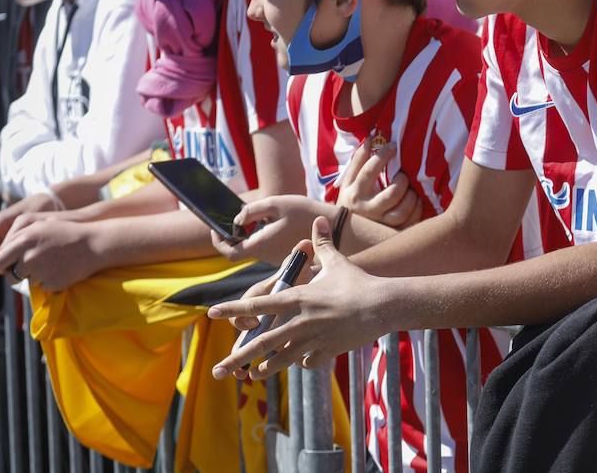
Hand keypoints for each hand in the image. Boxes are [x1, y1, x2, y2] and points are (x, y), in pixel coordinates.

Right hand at [0, 192, 57, 269]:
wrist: (49, 199)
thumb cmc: (42, 207)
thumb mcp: (33, 220)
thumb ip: (21, 235)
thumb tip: (11, 252)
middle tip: (7, 276)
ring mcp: (2, 229)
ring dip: (2, 261)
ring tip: (13, 273)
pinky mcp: (8, 232)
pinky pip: (3, 247)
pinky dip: (8, 257)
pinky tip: (18, 265)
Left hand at [0, 218, 100, 290]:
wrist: (94, 243)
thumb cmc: (68, 231)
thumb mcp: (41, 225)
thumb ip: (18, 237)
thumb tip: (0, 253)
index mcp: (23, 240)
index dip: (2, 264)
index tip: (8, 266)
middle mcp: (28, 257)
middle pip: (9, 274)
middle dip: (13, 275)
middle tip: (21, 273)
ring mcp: (39, 271)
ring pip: (26, 280)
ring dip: (34, 276)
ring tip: (52, 264)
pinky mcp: (50, 283)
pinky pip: (42, 287)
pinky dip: (49, 281)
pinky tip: (61, 270)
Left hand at [209, 215, 390, 379]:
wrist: (384, 305)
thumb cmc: (358, 281)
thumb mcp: (336, 262)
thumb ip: (321, 244)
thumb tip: (317, 221)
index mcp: (298, 298)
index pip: (257, 305)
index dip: (233, 309)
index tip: (212, 312)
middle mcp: (300, 321)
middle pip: (261, 343)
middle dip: (237, 358)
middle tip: (218, 370)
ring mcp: (313, 340)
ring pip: (280, 359)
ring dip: (264, 367)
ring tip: (252, 374)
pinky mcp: (327, 351)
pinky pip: (308, 361)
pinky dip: (302, 362)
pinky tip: (300, 362)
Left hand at [211, 195, 335, 264]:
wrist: (336, 230)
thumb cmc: (306, 214)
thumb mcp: (277, 204)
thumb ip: (252, 211)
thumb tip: (237, 220)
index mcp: (261, 246)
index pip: (229, 253)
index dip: (218, 241)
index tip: (217, 227)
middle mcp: (266, 257)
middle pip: (240, 252)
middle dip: (234, 236)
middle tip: (238, 219)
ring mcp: (277, 259)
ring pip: (254, 250)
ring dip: (249, 235)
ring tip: (254, 217)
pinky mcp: (286, 257)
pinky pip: (267, 249)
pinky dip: (262, 237)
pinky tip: (271, 222)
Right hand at [336, 140, 422, 228]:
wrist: (343, 233)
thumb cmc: (351, 200)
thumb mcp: (349, 181)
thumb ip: (358, 160)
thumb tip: (370, 138)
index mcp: (353, 194)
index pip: (369, 171)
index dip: (383, 156)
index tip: (393, 146)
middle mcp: (366, 210)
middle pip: (392, 193)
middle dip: (402, 180)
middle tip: (403, 175)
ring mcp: (379, 224)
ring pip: (402, 211)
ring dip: (412, 197)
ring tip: (411, 190)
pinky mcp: (390, 233)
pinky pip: (409, 222)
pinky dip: (416, 210)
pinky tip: (416, 202)